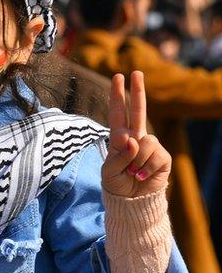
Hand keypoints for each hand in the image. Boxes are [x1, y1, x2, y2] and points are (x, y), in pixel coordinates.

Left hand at [102, 71, 170, 196]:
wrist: (131, 200)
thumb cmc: (117, 183)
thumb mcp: (109, 171)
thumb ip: (119, 155)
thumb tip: (133, 139)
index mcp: (119, 137)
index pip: (118, 113)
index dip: (118, 95)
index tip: (118, 77)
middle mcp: (136, 138)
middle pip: (138, 110)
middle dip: (137, 90)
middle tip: (135, 72)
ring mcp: (150, 146)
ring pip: (145, 142)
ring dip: (136, 160)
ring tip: (132, 172)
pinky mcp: (162, 157)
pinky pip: (154, 156)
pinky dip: (145, 168)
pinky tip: (141, 176)